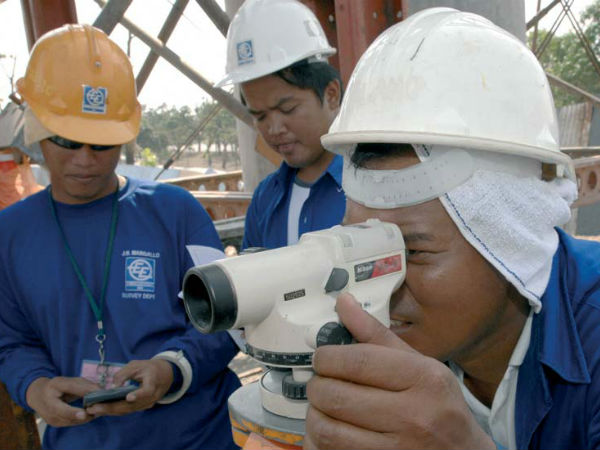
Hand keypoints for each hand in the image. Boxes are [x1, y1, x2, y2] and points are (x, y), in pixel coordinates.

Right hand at [26, 376, 98, 426]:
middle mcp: (49, 400)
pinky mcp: (53, 423)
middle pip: (63, 411)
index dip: (82, 391)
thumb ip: (84, 385)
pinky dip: (81, 420)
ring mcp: (49, 414)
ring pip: (69, 419)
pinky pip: (70, 423)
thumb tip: (100, 391)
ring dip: (85, 417)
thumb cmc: (58, 386)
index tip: (94, 395)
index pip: (69, 387)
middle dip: (78, 413)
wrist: (37, 395)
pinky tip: (90, 416)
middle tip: (93, 413)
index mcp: (55, 384)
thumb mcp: (69, 381)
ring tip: (97, 412)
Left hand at [84, 359, 172, 416]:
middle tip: (94, 408)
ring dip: (110, 411)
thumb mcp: (137, 364)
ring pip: (128, 410)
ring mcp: (147, 404)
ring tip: (93, 410)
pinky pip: (128, 410)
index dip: (138, 395)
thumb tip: (112, 386)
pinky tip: (102, 409)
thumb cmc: (149, 368)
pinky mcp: (142, 407)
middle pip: (132, 405)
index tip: (128, 397)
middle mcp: (152, 397)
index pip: (147, 391)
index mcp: (153, 383)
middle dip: (111, 407)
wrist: (164, 375)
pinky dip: (115, 410)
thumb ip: (124, 373)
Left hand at [304, 293, 494, 449]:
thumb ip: (376, 334)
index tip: (322, 357)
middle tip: (320, 380)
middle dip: (317, 385)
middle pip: (337, 395)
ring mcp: (397, 448)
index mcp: (423, 379)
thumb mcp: (418, 363)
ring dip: (314, 413)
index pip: (358, 362)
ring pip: (328, 429)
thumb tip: (343, 302)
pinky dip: (320, 438)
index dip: (328, 357)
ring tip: (322, 404)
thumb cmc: (438, 404)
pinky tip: (328, 426)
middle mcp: (413, 415)